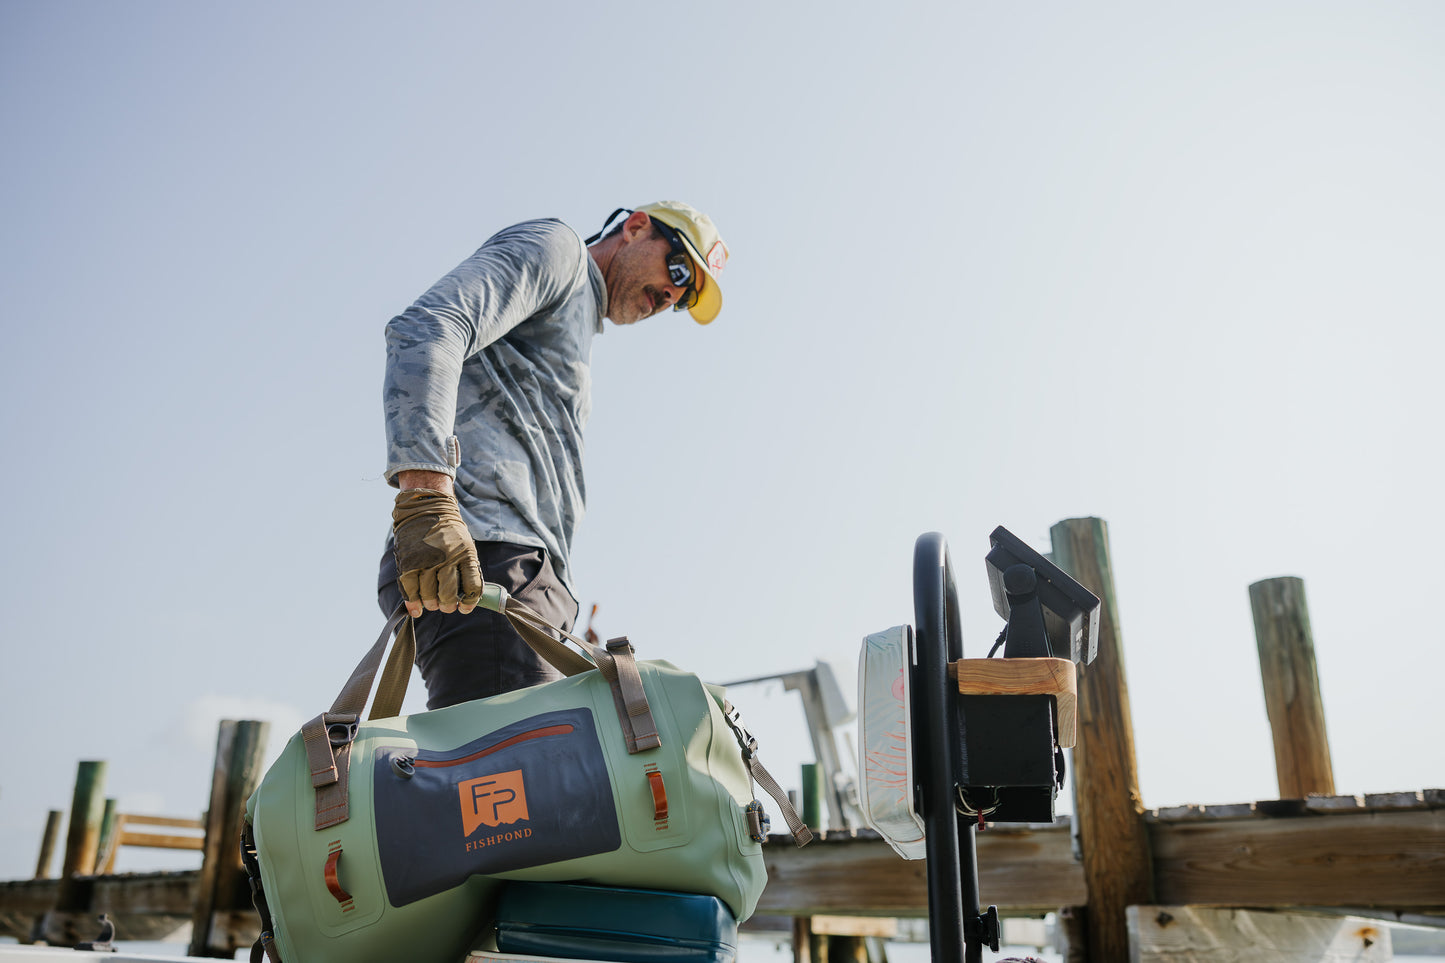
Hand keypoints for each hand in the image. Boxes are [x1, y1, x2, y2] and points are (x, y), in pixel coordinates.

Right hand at [391, 488, 483, 616]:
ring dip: (431, 604)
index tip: (464, 608)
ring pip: (429, 596)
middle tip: (446, 606)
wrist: (426, 507)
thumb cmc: (449, 532)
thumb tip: (464, 600)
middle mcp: (446, 558)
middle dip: (447, 606)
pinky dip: (412, 603)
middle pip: (448, 595)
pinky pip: (410, 589)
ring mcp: (425, 560)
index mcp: (466, 554)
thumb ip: (467, 570)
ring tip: (432, 603)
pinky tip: (416, 608)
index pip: (472, 587)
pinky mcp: (407, 562)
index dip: (469, 603)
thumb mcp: (466, 546)